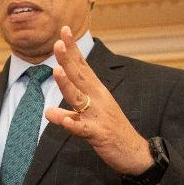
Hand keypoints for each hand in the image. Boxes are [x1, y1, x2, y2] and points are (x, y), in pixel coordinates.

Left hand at [43, 26, 151, 176]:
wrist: (134, 153)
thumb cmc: (112, 132)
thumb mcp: (90, 119)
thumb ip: (69, 114)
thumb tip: (49, 111)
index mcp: (97, 92)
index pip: (82, 66)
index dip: (73, 50)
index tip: (64, 31)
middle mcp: (99, 99)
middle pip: (80, 77)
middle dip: (68, 60)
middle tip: (58, 43)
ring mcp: (99, 116)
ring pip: (80, 99)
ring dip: (68, 85)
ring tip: (56, 71)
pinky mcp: (99, 134)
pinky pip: (83, 129)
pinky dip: (73, 124)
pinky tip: (64, 120)